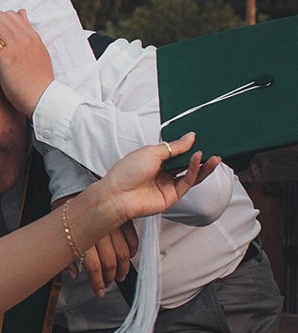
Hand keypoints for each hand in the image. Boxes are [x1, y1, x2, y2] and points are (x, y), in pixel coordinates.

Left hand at [0, 8, 53, 116]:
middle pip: (0, 15)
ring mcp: (16, 46)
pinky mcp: (6, 57)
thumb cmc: (38, 80)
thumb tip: (22, 12)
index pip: (12, 14)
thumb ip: (28, 32)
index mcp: (33, 36)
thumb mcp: (38, 50)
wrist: (42, 98)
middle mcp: (25, 37)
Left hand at [52, 203, 137, 294]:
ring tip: (121, 275)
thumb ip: (65, 257)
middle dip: (110, 277)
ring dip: (123, 267)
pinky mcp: (122, 217)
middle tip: (109, 283)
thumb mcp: (59, 233)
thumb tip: (72, 274)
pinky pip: (132, 237)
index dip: (97, 282)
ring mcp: (112, 224)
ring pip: (123, 252)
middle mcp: (99, 231)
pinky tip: (128, 256)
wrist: (74, 186)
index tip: (99, 291)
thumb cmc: (65, 212)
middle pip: (109, 261)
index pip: (92, 266)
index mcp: (82, 237)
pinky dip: (132, 249)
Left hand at [88, 138, 217, 228]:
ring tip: (214, 155)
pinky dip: (195, 171)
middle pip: (186, 163)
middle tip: (212, 146)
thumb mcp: (152, 151)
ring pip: (191, 174)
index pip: (177, 151)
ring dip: (203, 165)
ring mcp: (168, 184)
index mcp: (155, 159)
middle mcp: (163, 172)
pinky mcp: (173, 195)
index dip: (188, 145)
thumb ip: (174, 146)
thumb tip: (190, 137)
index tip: (200, 137)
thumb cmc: (127, 172)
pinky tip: (199, 160)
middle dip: (199, 155)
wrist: (118, 194)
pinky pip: (188, 181)